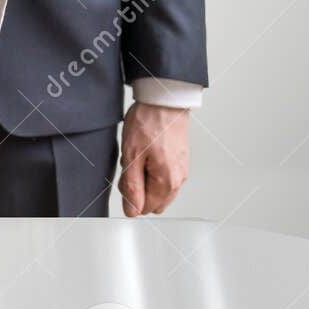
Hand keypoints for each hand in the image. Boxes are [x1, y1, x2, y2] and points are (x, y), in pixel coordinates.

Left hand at [118, 102, 189, 216]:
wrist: (165, 98)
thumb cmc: (150, 121)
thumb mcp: (132, 155)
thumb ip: (132, 187)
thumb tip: (132, 210)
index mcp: (167, 182)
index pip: (143, 208)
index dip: (129, 193)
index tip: (127, 173)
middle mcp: (178, 180)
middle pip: (152, 202)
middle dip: (138, 188)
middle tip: (132, 163)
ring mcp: (181, 170)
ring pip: (157, 189)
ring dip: (145, 178)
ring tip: (141, 154)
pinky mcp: (180, 161)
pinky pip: (163, 177)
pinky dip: (152, 169)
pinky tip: (147, 150)